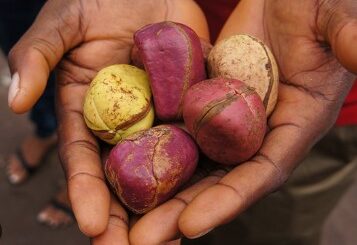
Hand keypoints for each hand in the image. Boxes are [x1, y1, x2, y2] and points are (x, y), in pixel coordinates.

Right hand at [7, 0, 207, 242]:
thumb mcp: (62, 24)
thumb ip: (36, 57)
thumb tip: (13, 100)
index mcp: (89, 109)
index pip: (84, 158)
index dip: (85, 192)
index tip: (90, 225)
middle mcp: (125, 121)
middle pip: (124, 174)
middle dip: (126, 215)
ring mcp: (160, 114)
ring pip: (163, 165)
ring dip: (167, 202)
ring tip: (174, 236)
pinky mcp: (192, 103)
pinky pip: (199, 136)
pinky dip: (204, 165)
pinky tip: (211, 192)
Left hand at [128, 0, 356, 242]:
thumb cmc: (316, 4)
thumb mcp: (335, 18)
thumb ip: (349, 38)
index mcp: (294, 124)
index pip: (260, 172)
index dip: (228, 200)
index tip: (190, 225)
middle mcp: (258, 131)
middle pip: (218, 179)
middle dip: (182, 210)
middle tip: (143, 240)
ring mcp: (228, 118)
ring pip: (192, 160)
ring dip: (161, 189)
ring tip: (128, 216)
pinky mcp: (205, 100)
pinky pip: (178, 128)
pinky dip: (155, 148)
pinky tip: (127, 165)